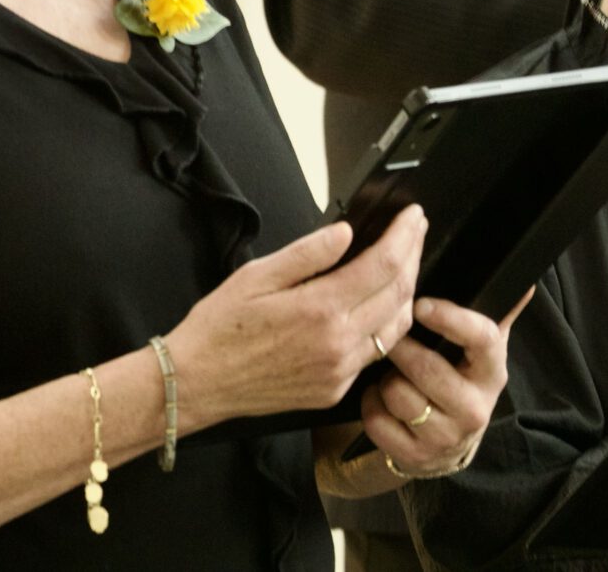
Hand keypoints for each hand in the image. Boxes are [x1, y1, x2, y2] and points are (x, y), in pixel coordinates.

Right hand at [164, 205, 424, 425]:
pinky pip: (375, 354)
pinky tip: (380, 305)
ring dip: (407, 291)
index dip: (405, 236)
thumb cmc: (218, 328)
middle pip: (400, 293)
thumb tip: (347, 232)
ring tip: (403, 263)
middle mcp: (338, 344)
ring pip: (396, 327)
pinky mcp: (334, 391)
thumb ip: (308, 253)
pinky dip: (387, 324)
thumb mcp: (256, 276)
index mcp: (320, 309)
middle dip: (413, 256)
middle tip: (413, 231)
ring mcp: (339, 373)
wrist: (194, 385)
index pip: (384, 265)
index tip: (413, 215)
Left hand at [362, 291, 529, 480]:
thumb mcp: (483, 351)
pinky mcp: (415, 457)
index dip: (451, 319)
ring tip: (389, 371)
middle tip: (388, 334)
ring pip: (398, 394)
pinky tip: (381, 397)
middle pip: (428, 368)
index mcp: (493, 373)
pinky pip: (378, 421)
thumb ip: (498, 315)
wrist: (451, 443)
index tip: (421, 304)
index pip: (482, 339)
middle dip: (401, 347)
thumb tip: (526, 284)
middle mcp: (475, 408)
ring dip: (385, 378)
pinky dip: (371, 404)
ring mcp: (445, 437)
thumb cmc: (464, 380)